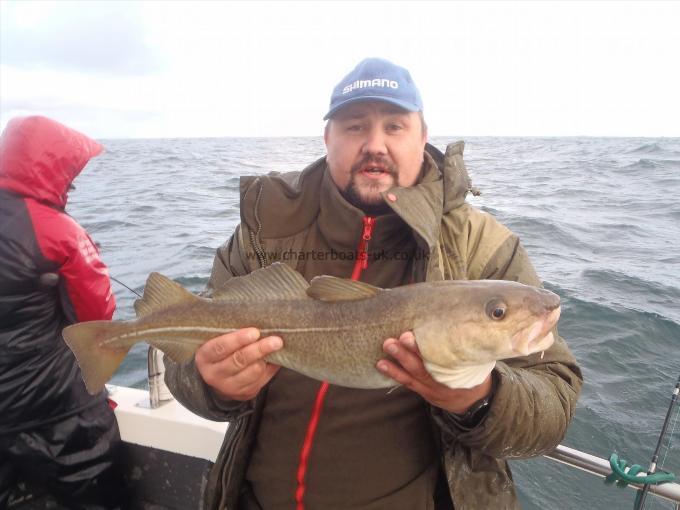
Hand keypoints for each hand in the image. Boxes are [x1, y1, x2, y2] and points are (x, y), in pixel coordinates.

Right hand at [195, 327, 282, 400]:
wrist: (217, 378)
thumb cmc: (221, 352)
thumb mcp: (216, 340)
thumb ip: (230, 333)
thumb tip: (257, 324)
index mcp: (205, 357)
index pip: (220, 347)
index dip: (238, 339)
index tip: (255, 332)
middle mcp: (214, 374)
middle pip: (239, 361)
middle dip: (259, 349)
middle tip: (276, 340)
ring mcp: (229, 387)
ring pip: (253, 372)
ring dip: (267, 358)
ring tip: (276, 345)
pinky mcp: (244, 393)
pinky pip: (263, 380)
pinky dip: (271, 367)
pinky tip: (275, 357)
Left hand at [376, 331, 491, 413]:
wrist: (472, 403)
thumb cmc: (474, 376)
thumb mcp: (477, 364)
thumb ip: (469, 350)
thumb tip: (466, 326)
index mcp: (456, 373)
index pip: (441, 361)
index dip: (428, 349)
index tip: (416, 335)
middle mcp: (441, 382)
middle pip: (422, 367)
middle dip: (409, 353)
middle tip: (398, 338)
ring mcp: (430, 388)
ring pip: (412, 376)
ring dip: (397, 362)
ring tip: (386, 348)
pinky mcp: (422, 390)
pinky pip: (407, 383)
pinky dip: (394, 374)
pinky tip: (382, 364)